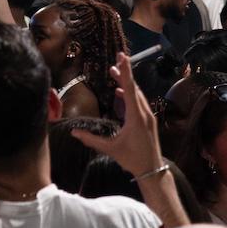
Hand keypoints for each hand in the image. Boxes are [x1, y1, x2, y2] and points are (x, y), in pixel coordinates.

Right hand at [80, 51, 164, 175]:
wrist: (152, 170)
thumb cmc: (132, 159)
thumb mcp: (110, 149)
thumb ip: (92, 140)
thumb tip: (74, 132)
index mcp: (135, 117)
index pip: (130, 89)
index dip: (125, 72)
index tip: (122, 57)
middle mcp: (143, 113)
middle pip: (134, 88)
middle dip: (124, 73)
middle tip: (117, 58)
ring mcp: (147, 116)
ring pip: (137, 94)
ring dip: (127, 83)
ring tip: (114, 72)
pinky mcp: (148, 121)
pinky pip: (138, 102)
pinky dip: (130, 94)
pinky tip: (121, 92)